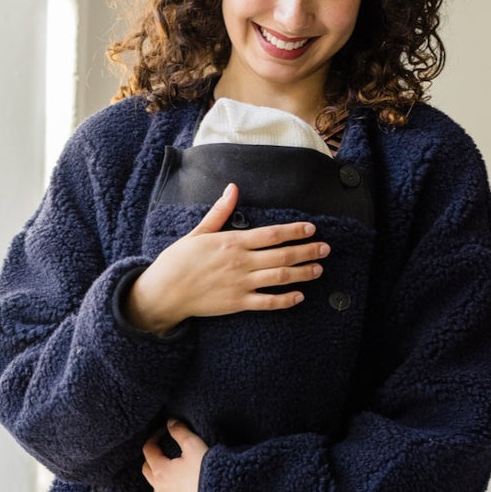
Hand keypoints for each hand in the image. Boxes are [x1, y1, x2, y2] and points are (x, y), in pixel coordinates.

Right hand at [125, 181, 330, 331]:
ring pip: (279, 277)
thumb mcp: (198, 232)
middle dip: (307, 251)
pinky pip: (267, 302)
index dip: (294, 231)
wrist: (165, 291)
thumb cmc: (179, 260)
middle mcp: (241, 262)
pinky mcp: (238, 303)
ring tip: (318, 269)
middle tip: (325, 249)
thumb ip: (220, 212)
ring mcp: (241, 284)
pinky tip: (299, 296)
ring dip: (302, 273)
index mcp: (232, 242)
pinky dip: (285, 300)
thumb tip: (232, 188)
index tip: (311, 228)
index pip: (271, 234)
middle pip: (282, 255)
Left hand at [141, 417, 208, 491]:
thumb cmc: (206, 474)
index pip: (148, 450)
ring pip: (155, 488)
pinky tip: (180, 487)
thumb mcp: (194, 446)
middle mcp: (160, 489)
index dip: (154, 437)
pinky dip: (169, 490)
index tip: (164, 431)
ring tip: (171, 468)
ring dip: (158, 476)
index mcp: (160, 471)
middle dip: (152, 457)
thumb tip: (171, 423)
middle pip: (146, 470)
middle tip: (164, 448)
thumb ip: (180, 432)